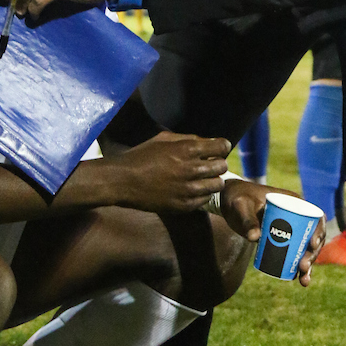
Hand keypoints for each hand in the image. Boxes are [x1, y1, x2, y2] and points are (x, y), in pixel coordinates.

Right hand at [106, 131, 230, 214]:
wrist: (123, 181)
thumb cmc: (141, 156)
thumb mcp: (163, 139)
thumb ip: (188, 139)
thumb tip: (207, 142)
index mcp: (187, 150)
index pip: (222, 146)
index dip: (221, 147)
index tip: (216, 149)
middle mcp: (191, 169)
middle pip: (222, 166)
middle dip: (217, 163)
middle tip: (208, 164)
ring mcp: (189, 190)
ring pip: (217, 185)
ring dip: (211, 180)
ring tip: (200, 179)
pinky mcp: (184, 206)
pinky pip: (205, 200)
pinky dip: (201, 194)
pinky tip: (190, 189)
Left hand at [221, 180, 325, 286]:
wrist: (229, 204)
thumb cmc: (237, 198)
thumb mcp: (241, 206)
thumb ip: (246, 219)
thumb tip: (254, 238)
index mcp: (293, 202)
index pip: (314, 217)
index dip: (318, 231)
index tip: (312, 244)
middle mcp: (296, 216)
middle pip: (312, 236)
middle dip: (312, 254)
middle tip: (302, 266)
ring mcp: (291, 229)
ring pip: (306, 248)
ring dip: (308, 265)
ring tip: (303, 279)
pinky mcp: (283, 240)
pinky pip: (295, 254)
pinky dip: (298, 267)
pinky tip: (301, 281)